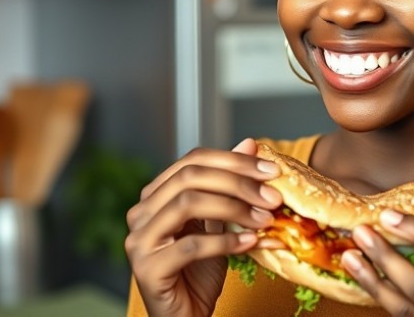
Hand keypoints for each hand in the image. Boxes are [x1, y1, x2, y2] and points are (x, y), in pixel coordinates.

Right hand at [125, 138, 282, 316]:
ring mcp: (139, 240)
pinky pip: (191, 246)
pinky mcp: (148, 269)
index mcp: (155, 195)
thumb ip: (229, 185)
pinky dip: (226, 242)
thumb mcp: (219, 222)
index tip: (271, 170)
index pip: (193, 160)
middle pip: (191, 178)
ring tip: (266, 220)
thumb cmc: (198, 271)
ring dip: (234, 208)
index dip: (234, 160)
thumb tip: (249, 143)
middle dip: (238, 182)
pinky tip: (251, 243)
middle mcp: (141, 212)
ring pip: (188, 204)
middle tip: (273, 196)